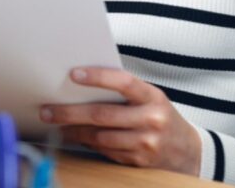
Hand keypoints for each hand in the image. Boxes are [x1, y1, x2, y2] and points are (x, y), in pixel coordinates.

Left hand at [41, 67, 201, 175]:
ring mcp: (146, 143)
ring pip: (100, 136)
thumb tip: (80, 83)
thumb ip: (124, 91)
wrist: (187, 150)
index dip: (98, 77)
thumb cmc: (159, 115)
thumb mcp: (150, 98)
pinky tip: (73, 137)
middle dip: (70, 112)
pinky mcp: (138, 161)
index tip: (73, 74)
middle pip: (102, 115)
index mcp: (153, 97)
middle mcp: (152, 119)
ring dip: (73, 131)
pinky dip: (86, 143)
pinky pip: (105, 151)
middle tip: (47, 110)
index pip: (124, 82)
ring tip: (54, 124)